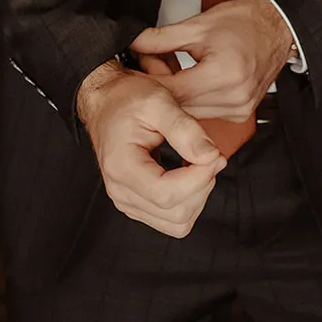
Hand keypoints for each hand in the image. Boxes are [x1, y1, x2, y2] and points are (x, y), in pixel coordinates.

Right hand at [76, 59, 226, 237]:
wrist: (107, 103)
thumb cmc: (127, 98)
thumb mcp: (158, 101)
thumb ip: (185, 130)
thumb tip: (211, 156)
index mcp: (121, 166)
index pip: (167, 194)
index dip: (199, 178)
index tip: (214, 154)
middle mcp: (121, 191)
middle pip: (176, 214)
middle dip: (203, 185)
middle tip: (210, 154)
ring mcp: (128, 202)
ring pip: (177, 223)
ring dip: (198, 196)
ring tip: (198, 164)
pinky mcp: (137, 205)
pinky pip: (172, 221)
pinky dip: (189, 201)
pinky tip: (188, 174)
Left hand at [129, 0, 293, 122]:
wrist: (277, 26)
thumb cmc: (245, 22)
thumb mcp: (199, 25)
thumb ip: (162, 38)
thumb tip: (136, 43)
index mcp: (223, 74)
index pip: (173, 91)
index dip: (150, 82)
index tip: (136, 74)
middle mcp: (234, 97)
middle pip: (181, 106)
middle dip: (162, 90)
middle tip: (150, 70)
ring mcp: (240, 108)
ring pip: (192, 113)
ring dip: (178, 97)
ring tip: (171, 74)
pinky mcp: (241, 113)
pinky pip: (207, 112)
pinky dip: (195, 100)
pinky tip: (191, 83)